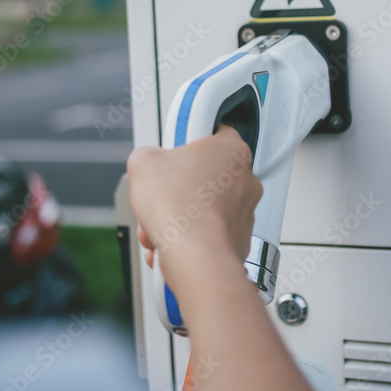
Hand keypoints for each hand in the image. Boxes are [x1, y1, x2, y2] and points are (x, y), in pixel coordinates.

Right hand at [127, 126, 261, 293]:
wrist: (194, 256)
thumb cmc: (179, 209)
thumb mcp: (143, 162)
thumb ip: (148, 155)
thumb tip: (148, 163)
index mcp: (232, 150)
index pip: (214, 133)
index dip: (188, 143)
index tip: (175, 153)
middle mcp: (246, 180)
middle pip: (204, 176)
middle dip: (176, 189)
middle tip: (161, 196)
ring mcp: (245, 212)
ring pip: (204, 209)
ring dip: (178, 217)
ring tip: (159, 226)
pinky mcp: (239, 240)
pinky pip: (207, 234)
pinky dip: (187, 239)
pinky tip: (168, 244)